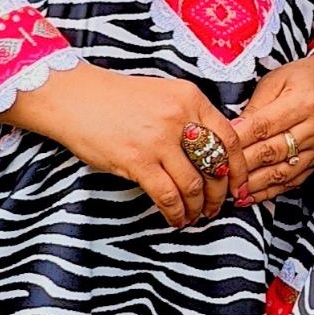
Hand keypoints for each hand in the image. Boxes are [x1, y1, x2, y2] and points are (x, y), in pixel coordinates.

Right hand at [5, 61, 248, 226]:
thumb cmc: (117, 99)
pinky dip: (175, 212)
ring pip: (193, 185)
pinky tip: (174, 218)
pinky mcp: (137, 160)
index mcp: (190, 98)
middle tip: (215, 207)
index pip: (229, 138)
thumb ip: (189, 119)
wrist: (74, 97)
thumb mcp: (162, 96)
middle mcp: (179, 117)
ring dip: (197, 207)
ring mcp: (159, 139)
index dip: (239, 169)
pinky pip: (167, 195)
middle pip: (215, 165)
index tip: (238, 187)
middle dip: (219, 194)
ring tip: (194, 216)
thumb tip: (213, 158)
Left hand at [231, 49, 313, 206]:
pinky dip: (268, 192)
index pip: (263, 126)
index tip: (216, 149)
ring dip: (253, 185)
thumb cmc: (300, 79)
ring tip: (230, 193)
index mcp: (302, 102)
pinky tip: (248, 198)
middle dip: (241, 166)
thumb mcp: (275, 82)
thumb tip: (231, 132)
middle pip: (271, 152)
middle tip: (216, 175)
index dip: (238, 140)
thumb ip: (254, 109)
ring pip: (281, 172)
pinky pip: (291, 182)